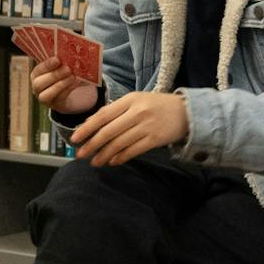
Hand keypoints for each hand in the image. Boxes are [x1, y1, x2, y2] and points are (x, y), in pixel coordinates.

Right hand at [30, 56, 97, 113]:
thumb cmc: (67, 74)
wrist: (75, 92)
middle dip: (54, 75)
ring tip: (72, 77)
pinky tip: (75, 83)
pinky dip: (67, 90)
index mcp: (37, 74)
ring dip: (60, 85)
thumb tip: (72, 56)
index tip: (57, 59)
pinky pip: (59, 98)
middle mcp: (37, 87)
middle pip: (39, 83)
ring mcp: (44, 98)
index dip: (46, 65)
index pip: (38, 70)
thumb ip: (63, 62)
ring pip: (46, 94)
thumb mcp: (63, 67)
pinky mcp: (55, 105)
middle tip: (67, 68)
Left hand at [70, 91, 187, 166]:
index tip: (74, 138)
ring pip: (119, 143)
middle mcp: (136, 112)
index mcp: (129, 100)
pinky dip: (121, 157)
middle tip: (80, 154)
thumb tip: (90, 123)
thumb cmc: (157, 106)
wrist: (188, 111)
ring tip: (94, 162)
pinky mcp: (155, 139)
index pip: (102, 115)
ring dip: (104, 154)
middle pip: (108, 131)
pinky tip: (112, 162)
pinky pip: (133, 150)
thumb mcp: (136, 100)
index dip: (87, 128)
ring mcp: (146, 126)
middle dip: (91, 145)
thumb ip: (115, 110)